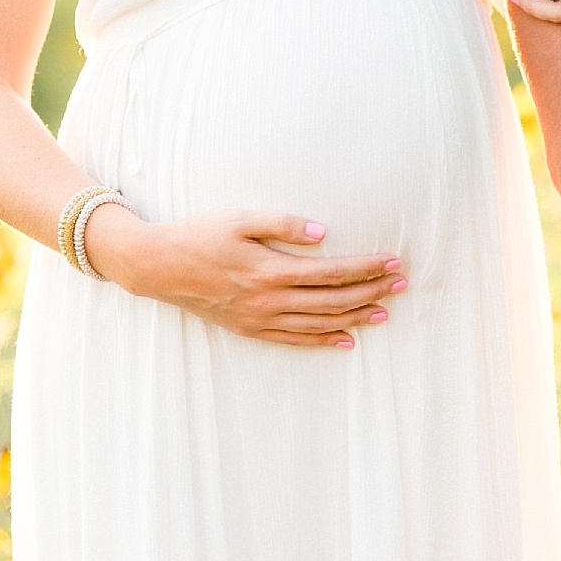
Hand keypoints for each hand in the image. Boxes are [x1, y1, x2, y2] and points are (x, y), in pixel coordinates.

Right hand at [84, 207, 404, 347]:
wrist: (158, 266)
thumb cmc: (200, 234)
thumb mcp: (240, 218)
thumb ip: (283, 225)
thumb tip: (324, 233)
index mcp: (270, 270)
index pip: (332, 273)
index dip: (366, 269)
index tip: (393, 262)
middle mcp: (269, 300)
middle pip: (332, 300)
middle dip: (371, 292)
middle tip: (402, 284)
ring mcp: (260, 319)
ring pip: (319, 324)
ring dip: (355, 318)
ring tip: (385, 312)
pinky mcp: (250, 329)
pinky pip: (294, 341)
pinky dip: (323, 341)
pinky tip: (346, 340)